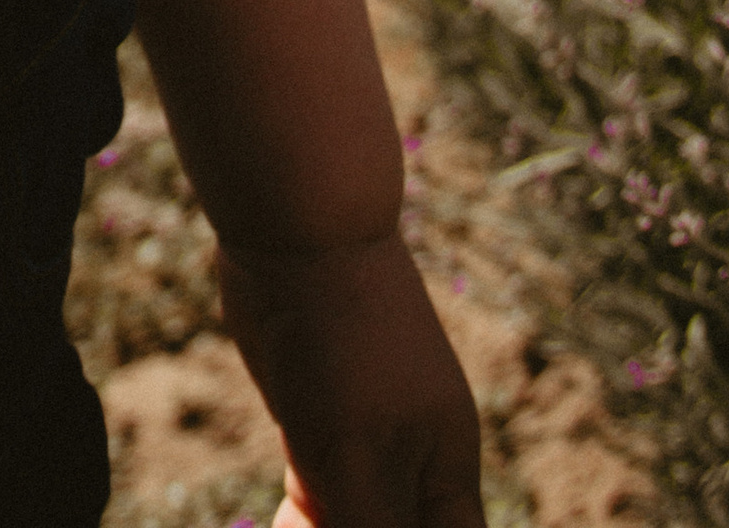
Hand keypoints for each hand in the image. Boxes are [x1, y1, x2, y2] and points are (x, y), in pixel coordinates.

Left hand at [222, 237, 485, 527]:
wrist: (298, 230)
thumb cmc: (339, 343)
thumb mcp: (355, 456)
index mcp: (447, 468)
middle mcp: (415, 457)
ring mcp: (366, 434)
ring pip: (357, 522)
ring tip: (289, 526)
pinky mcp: (316, 418)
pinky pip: (320, 495)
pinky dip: (304, 523)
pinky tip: (282, 523)